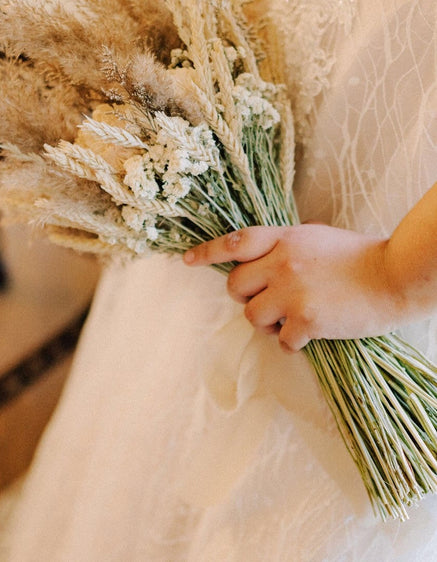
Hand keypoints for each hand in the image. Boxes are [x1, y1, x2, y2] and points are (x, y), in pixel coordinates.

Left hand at [184, 224, 401, 351]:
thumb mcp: (315, 237)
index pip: (235, 242)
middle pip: (235, 287)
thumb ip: (285, 245)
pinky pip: (279, 340)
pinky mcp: (306, 320)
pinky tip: (309, 335)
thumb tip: (261, 259)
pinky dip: (291, 342)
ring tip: (290, 319)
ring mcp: (292, 291)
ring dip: (266, 322)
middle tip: (266, 301)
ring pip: (251, 316)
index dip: (208, 252)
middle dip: (245, 297)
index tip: (187, 260)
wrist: (393, 276)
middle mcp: (282, 262)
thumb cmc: (357, 256)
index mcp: (284, 238)